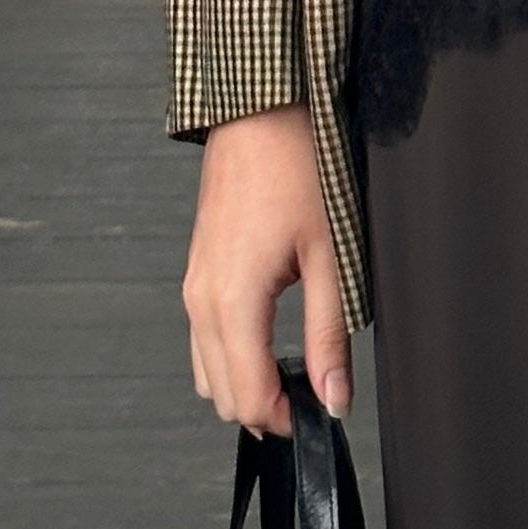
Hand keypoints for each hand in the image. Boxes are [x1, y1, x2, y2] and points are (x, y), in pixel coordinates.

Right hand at [182, 101, 352, 432]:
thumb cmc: (299, 165)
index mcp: (232, 301)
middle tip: (317, 393)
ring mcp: (193, 284)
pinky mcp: (196, 270)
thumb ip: (329, 335)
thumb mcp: (330, 254)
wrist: (261, 107)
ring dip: (246, 383)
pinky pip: (203, 337)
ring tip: (299, 367)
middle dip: (266, 408)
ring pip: (207, 371)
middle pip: (221, 396)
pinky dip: (232, 354)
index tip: (324, 414)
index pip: (247, 399)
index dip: (288, 421)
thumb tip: (335, 400)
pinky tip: (273, 336)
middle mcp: (200, 300)